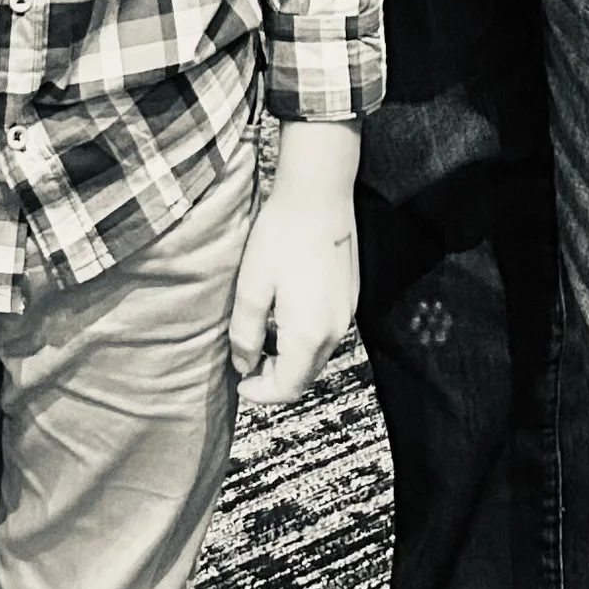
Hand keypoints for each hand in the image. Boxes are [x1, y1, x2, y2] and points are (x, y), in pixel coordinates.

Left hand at [229, 125, 359, 409]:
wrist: (319, 195)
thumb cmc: (282, 236)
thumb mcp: (251, 286)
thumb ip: (245, 333)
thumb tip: (244, 364)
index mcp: (308, 336)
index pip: (287, 388)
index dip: (260, 393)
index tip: (239, 383)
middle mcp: (334, 332)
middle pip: (304, 376)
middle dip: (274, 377)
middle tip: (246, 361)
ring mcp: (346, 314)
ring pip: (316, 355)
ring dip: (289, 357)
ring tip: (260, 335)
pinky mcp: (349, 297)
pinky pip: (325, 333)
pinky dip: (303, 338)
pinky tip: (283, 313)